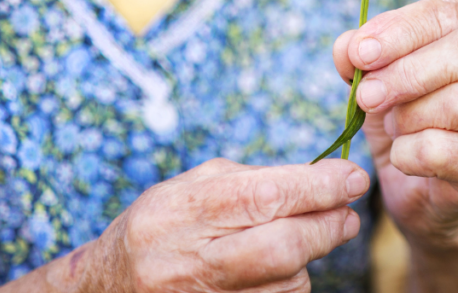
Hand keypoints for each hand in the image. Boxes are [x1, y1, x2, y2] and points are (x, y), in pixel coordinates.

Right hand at [82, 158, 368, 291]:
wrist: (105, 289)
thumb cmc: (160, 227)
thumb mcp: (191, 188)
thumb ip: (252, 179)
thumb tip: (323, 176)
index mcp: (182, 210)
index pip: (265, 195)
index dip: (319, 186)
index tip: (353, 178)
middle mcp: (186, 260)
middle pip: (282, 247)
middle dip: (328, 228)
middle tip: (348, 216)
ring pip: (285, 284)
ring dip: (308, 262)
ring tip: (302, 243)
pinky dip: (288, 287)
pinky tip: (279, 273)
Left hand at [332, 0, 457, 251]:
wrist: (426, 187)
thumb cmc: (410, 114)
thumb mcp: (381, 76)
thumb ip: (363, 54)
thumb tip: (349, 47)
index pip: (451, 14)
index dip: (402, 30)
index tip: (361, 52)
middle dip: (411, 72)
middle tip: (368, 95)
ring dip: (409, 118)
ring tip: (394, 126)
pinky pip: (449, 152)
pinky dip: (411, 155)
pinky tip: (404, 156)